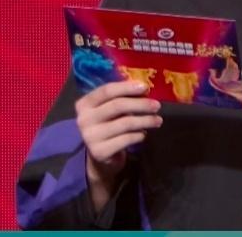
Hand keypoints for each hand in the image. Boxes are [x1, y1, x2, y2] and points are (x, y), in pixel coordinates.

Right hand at [75, 80, 161, 211]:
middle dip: (141, 104)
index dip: (127, 87)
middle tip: (157, 106)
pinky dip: (139, 135)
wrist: (100, 155)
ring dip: (145, 120)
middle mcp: (83, 119)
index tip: (145, 87)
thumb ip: (121, 98)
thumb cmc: (108, 125)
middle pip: (117, 105)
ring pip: (125, 123)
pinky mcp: (100, 152)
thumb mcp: (110, 109)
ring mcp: (90, 137)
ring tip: (158, 120)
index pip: (107, 91)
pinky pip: (126, 139)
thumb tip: (144, 90)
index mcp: (84, 104)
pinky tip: (143, 134)